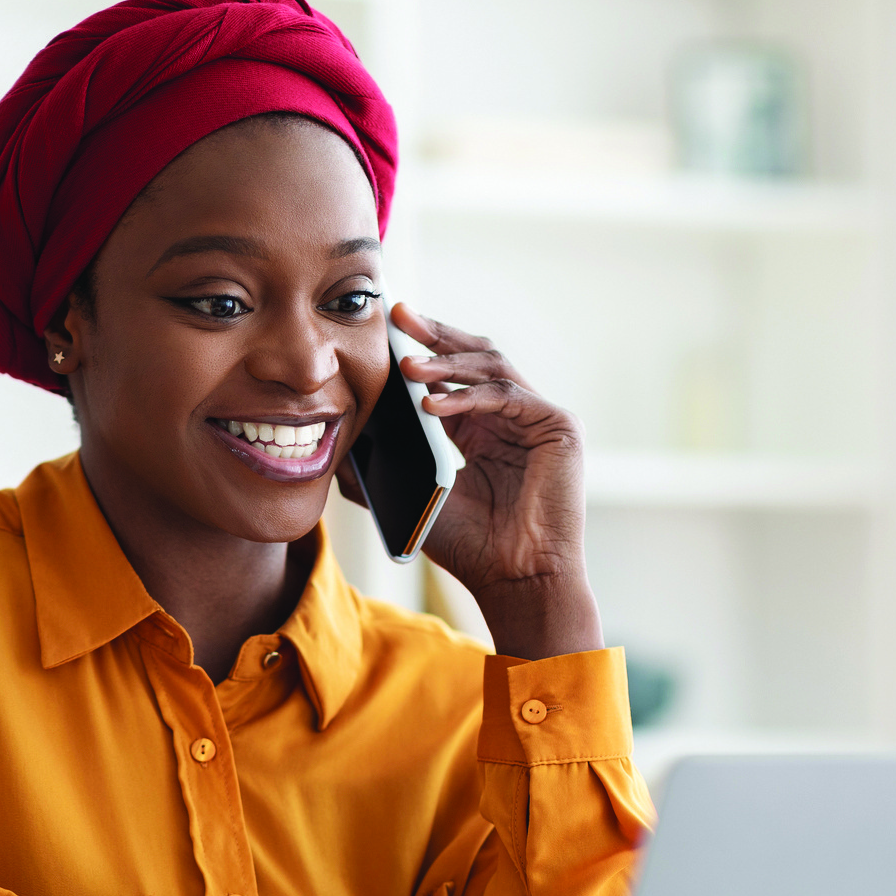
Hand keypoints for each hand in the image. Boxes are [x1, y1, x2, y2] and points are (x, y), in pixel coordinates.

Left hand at [356, 302, 601, 660]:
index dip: (421, 351)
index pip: (450, 377)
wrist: (516, 579)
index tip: (384, 332)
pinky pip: (508, 395)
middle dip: (436, 334)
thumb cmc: (472, 548)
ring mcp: (538, 419)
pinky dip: (468, 396)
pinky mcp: (559, 426)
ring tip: (407, 364)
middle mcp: (512, 418)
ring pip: (491, 366)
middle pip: (474, 356)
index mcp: (482, 430)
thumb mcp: (415, 498)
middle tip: (399, 316)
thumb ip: (380, 471)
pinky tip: (432, 405)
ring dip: (446, 362)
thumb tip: (336, 446)